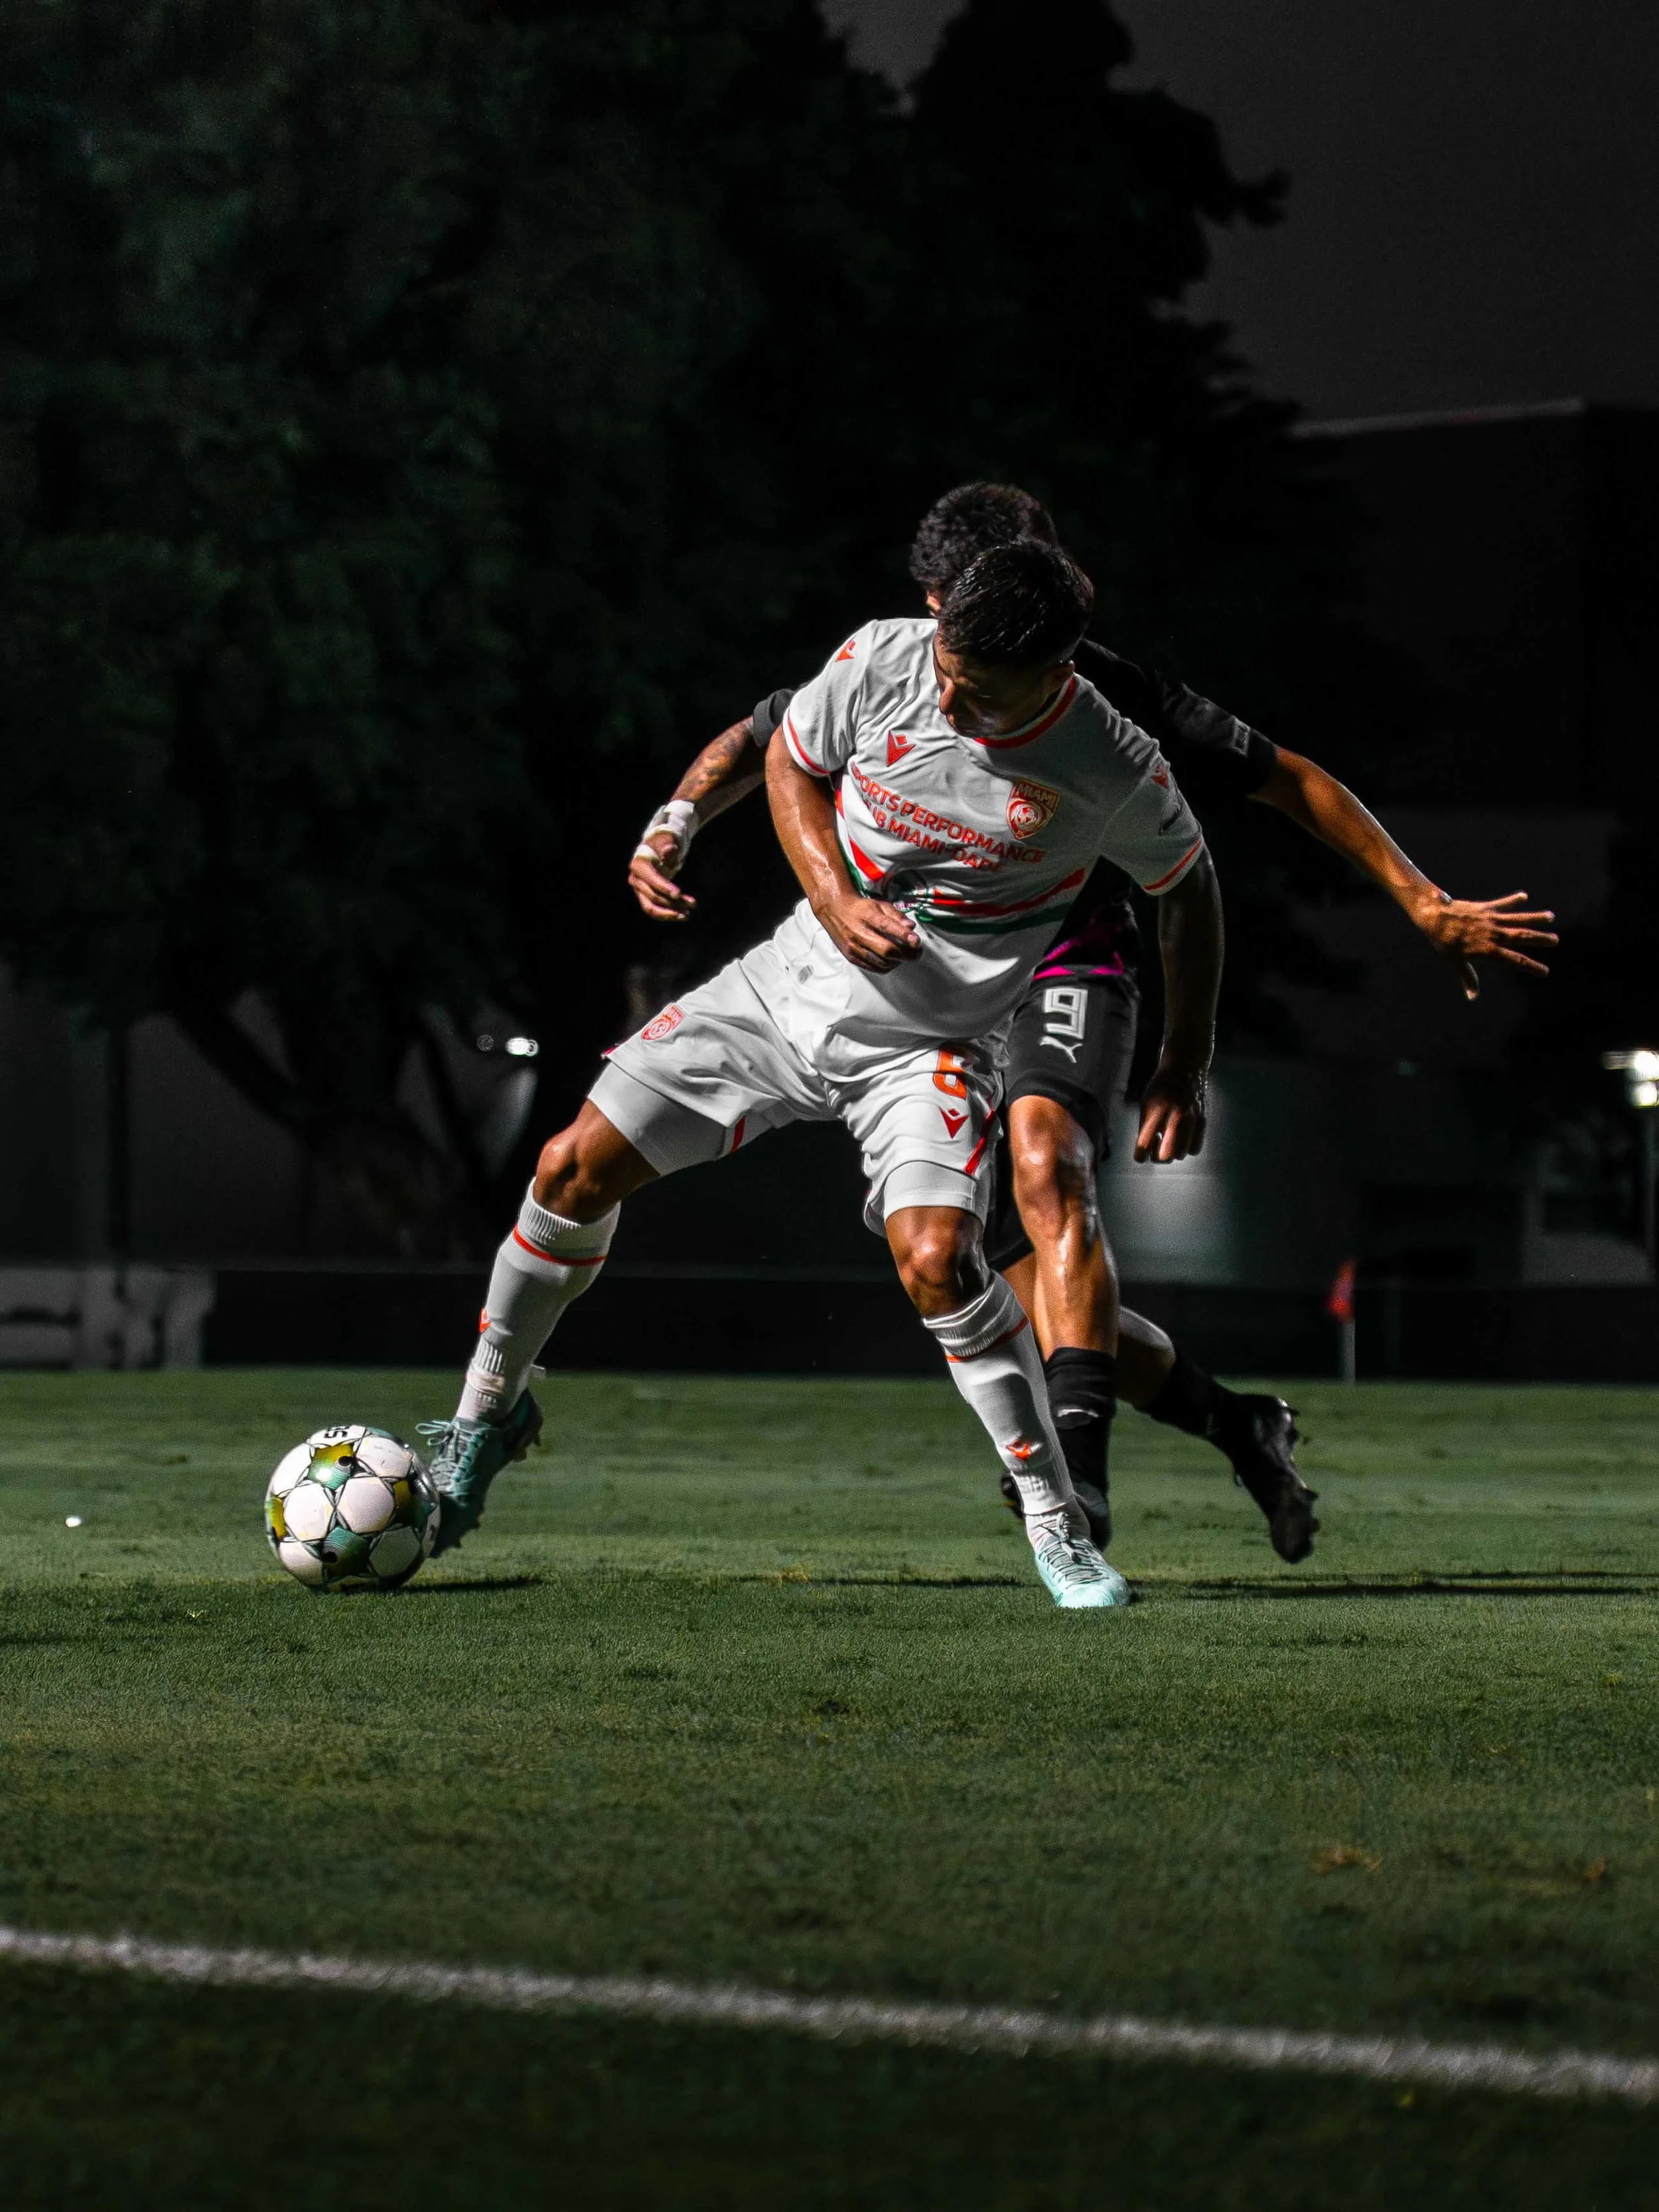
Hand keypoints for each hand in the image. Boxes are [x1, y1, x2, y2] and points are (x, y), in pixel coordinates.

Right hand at [628, 833, 695, 921]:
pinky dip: (669, 914)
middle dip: (673, 902)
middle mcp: (636, 880)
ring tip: (688, 915)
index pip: (651, 879)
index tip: (679, 894)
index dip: (664, 887)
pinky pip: (656, 910)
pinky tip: (683, 915)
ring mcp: (639, 891)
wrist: (656, 852)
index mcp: (639, 865)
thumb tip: (670, 848)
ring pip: (652, 908)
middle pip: (653, 896)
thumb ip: (668, 847)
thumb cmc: (663, 845)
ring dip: (670, 913)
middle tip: (692, 904)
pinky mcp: (645, 898)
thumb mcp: (667, 842)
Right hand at [812, 890, 921, 972]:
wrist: (835, 911)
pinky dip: (886, 967)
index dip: (905, 936)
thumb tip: (911, 927)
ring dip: (898, 962)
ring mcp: (854, 947)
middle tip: (916, 953)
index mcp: (868, 916)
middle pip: (887, 950)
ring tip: (905, 957)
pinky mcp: (851, 956)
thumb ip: (897, 916)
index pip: (888, 928)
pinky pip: (872, 968)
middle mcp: (859, 932)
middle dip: (907, 954)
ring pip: (881, 962)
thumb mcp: (880, 905)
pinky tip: (892, 961)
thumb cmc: (859, 909)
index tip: (916, 941)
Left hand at [1135, 1058, 1207, 1162]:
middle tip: (1156, 1146)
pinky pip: (1195, 1149)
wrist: (1185, 1068)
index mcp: (1155, 1112)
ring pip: (1180, 1155)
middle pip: (1165, 1157)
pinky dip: (1187, 1148)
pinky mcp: (1202, 1121)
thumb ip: (1145, 1128)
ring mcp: (1190, 1120)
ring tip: (1170, 1139)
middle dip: (1157, 1157)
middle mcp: (1173, 1117)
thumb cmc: (1161, 1087)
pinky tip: (1182, 1137)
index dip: (1141, 1156)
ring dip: (1173, 1152)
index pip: (1144, 1148)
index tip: (1141, 1153)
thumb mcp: (1146, 1104)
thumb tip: (1145, 1154)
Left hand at [1407, 888, 1557, 1000]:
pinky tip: (1523, 896)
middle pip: (1522, 936)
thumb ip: (1468, 978)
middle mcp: (1493, 934)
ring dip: (1535, 917)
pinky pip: (1502, 903)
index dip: (1531, 966)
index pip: (1515, 960)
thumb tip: (1472, 997)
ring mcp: (1490, 919)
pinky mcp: (1485, 908)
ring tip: (1551, 917)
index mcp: (1488, 950)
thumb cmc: (1443, 942)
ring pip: (1518, 918)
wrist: (1434, 917)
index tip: (1545, 972)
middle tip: (1555, 940)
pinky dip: (1513, 900)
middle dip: (1540, 939)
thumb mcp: (1456, 962)